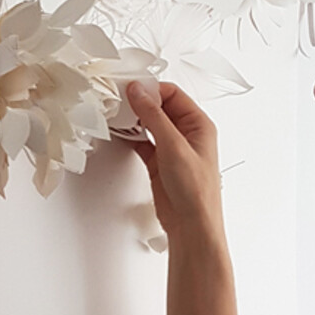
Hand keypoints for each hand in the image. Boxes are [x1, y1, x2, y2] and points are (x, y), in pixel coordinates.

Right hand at [124, 81, 224, 242]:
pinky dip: (131, 137)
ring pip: (149, 124)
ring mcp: (172, 148)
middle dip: (139, 103)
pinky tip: (120, 134)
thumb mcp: (173, 146)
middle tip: (118, 101)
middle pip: (160, 107)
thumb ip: (154, 116)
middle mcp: (186, 134)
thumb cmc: (195, 189)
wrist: (191, 225)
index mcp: (198, 124)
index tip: (129, 89)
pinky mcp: (159, 163)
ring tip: (115, 115)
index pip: (172, 94)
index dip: (151, 89)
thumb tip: (138, 91)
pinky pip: (142, 142)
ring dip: (134, 120)